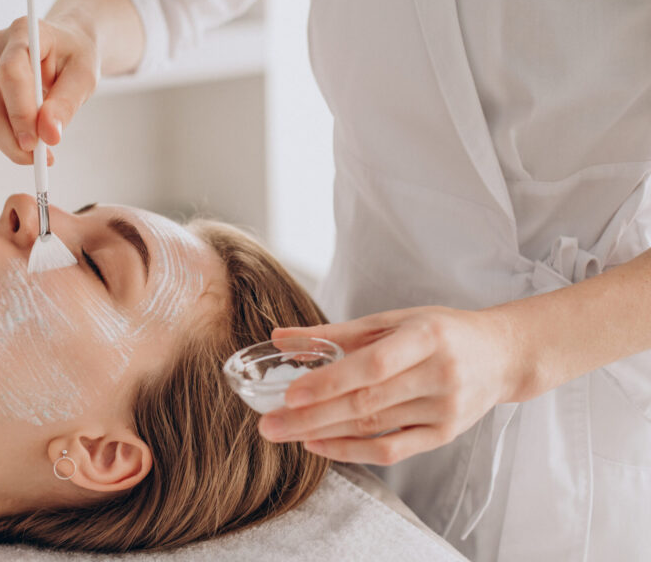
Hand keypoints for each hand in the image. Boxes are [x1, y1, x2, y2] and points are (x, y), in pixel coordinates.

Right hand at [0, 16, 99, 164]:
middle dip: (11, 143)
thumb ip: (67, 104)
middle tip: (38, 156)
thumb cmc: (71, 61)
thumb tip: (49, 135)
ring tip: (20, 135)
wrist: (59, 49)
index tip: (36, 145)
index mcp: (22, 33)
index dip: (20, 115)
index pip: (9, 74)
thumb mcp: (84, 78)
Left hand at [258, 306, 523, 464]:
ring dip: (324, 433)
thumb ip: (335, 333)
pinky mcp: (445, 434)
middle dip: (312, 417)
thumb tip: (279, 338)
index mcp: (426, 337)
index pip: (372, 365)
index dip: (330, 381)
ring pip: (375, 427)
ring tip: (284, 434)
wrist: (502, 355)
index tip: (290, 394)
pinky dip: (352, 451)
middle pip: (366, 402)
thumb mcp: (393, 321)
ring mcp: (445, 409)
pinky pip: (392, 449)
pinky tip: (319, 445)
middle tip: (269, 425)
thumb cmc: (440, 332)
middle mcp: (439, 374)